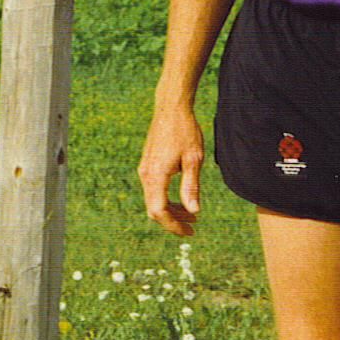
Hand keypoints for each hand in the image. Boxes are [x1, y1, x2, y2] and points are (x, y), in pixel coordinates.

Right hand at [137, 104, 204, 236]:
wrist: (171, 108)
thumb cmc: (185, 131)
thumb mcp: (193, 159)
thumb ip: (191, 186)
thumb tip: (194, 211)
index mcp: (156, 174)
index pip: (159, 210)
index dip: (173, 225)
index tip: (189, 231)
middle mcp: (146, 174)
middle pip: (154, 209)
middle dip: (172, 220)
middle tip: (193, 226)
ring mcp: (144, 169)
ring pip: (153, 199)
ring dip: (170, 210)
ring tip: (191, 214)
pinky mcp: (147, 164)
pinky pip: (153, 189)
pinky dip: (166, 198)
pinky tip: (181, 198)